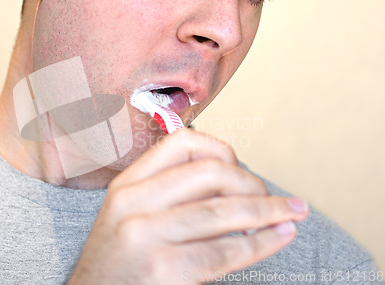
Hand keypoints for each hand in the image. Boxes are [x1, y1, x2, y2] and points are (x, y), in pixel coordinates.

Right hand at [67, 129, 308, 283]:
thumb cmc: (120, 263)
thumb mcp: (130, 216)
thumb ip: (171, 194)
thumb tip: (234, 181)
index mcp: (127, 184)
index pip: (182, 144)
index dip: (222, 151)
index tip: (241, 169)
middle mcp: (132, 203)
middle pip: (209, 173)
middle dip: (252, 184)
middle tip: (272, 199)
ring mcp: (144, 235)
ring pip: (222, 211)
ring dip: (268, 211)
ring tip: (293, 213)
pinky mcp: (162, 269)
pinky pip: (224, 251)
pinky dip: (261, 244)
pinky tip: (280, 237)